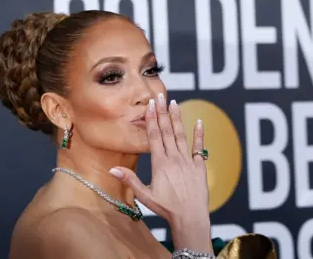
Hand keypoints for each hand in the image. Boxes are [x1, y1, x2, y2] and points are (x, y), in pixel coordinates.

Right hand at [110, 93, 212, 251]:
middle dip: (162, 112)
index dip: (152, 119)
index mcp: (160, 163)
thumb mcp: (145, 195)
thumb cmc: (166, 208)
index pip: (154, 136)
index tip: (150, 105)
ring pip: (181, 135)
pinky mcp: (200, 166)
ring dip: (177, 118)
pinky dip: (199, 134)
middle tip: (160, 96)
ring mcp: (188, 161)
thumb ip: (130, 180)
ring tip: (174, 103)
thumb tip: (112, 169)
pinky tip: (199, 121)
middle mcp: (174, 158)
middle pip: (166, 131)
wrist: (190, 217)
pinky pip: (200, 147)